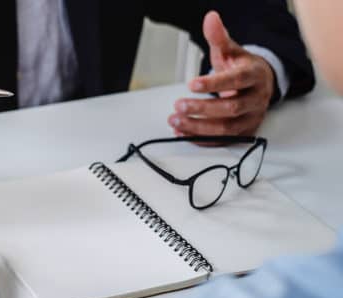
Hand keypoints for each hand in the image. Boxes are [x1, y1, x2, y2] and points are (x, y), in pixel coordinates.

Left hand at [169, 11, 275, 142]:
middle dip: (202, 109)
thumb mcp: (230, 50)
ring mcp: (252, 117)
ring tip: (175, 121)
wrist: (260, 83)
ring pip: (227, 128)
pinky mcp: (244, 131)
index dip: (214, 84)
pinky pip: (223, 140)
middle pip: (231, 108)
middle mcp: (256, 99)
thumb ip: (218, 37)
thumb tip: (211, 18)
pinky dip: (202, 139)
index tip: (191, 84)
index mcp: (254, 76)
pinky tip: (183, 133)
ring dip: (198, 127)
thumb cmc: (242, 67)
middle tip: (179, 105)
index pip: (236, 81)